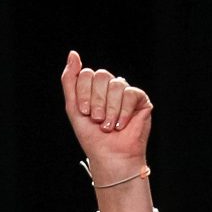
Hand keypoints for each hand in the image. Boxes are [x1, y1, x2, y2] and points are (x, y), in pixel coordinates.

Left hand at [61, 51, 152, 175]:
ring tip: (109, 127)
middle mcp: (110, 87)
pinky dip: (124, 112)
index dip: (84, 93)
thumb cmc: (92, 137)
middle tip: (97, 120)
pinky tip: (121, 125)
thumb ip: (70, 81)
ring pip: (116, 85)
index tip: (84, 113)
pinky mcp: (141, 100)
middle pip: (101, 75)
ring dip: (110, 110)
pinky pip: (131, 94)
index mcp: (94, 88)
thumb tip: (72, 53)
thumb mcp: (74, 108)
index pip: (86, 74)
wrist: (110, 157)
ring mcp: (126, 93)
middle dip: (96, 101)